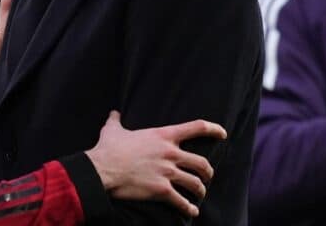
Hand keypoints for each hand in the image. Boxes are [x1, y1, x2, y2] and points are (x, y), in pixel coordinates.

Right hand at [86, 111, 225, 217]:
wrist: (102, 169)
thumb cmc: (108, 149)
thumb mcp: (113, 130)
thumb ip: (116, 120)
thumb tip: (114, 113)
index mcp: (163, 135)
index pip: (196, 127)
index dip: (213, 129)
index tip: (222, 134)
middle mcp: (170, 153)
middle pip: (201, 162)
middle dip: (208, 172)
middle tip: (207, 176)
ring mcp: (167, 172)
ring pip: (195, 183)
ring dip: (200, 190)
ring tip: (199, 194)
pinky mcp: (162, 190)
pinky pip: (182, 201)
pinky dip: (189, 208)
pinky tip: (191, 211)